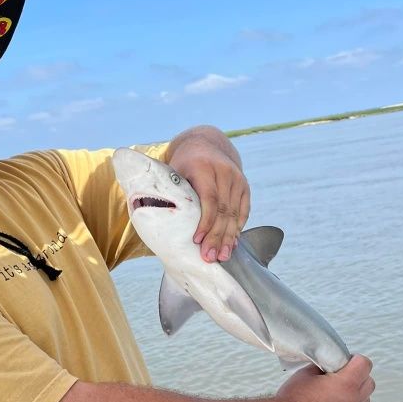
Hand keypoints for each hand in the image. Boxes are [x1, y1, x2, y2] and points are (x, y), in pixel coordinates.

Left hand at [169, 141, 249, 262]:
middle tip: (210, 257)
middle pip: (223, 210)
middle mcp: (224, 172)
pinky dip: (238, 228)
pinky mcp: (245, 186)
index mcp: (203, 167)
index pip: (209, 199)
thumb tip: (157, 223)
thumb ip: (169, 194)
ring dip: (229, 237)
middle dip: (217, 236)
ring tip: (223, 256)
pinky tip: (232, 243)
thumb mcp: (172, 172)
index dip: (205, 222)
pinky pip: (243, 211)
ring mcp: (237, 178)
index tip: (197, 241)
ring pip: (235, 213)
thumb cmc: (183, 164)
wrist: (205, 144)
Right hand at [275, 355, 374, 401]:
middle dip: (359, 375)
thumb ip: (321, 368)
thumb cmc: (293, 401)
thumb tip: (326, 368)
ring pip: (366, 401)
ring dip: (357, 394)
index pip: (365, 364)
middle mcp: (354, 401)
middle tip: (342, 374)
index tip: (345, 361)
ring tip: (338, 392)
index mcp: (347, 384)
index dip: (354, 359)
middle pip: (369, 382)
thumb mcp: (305, 374)